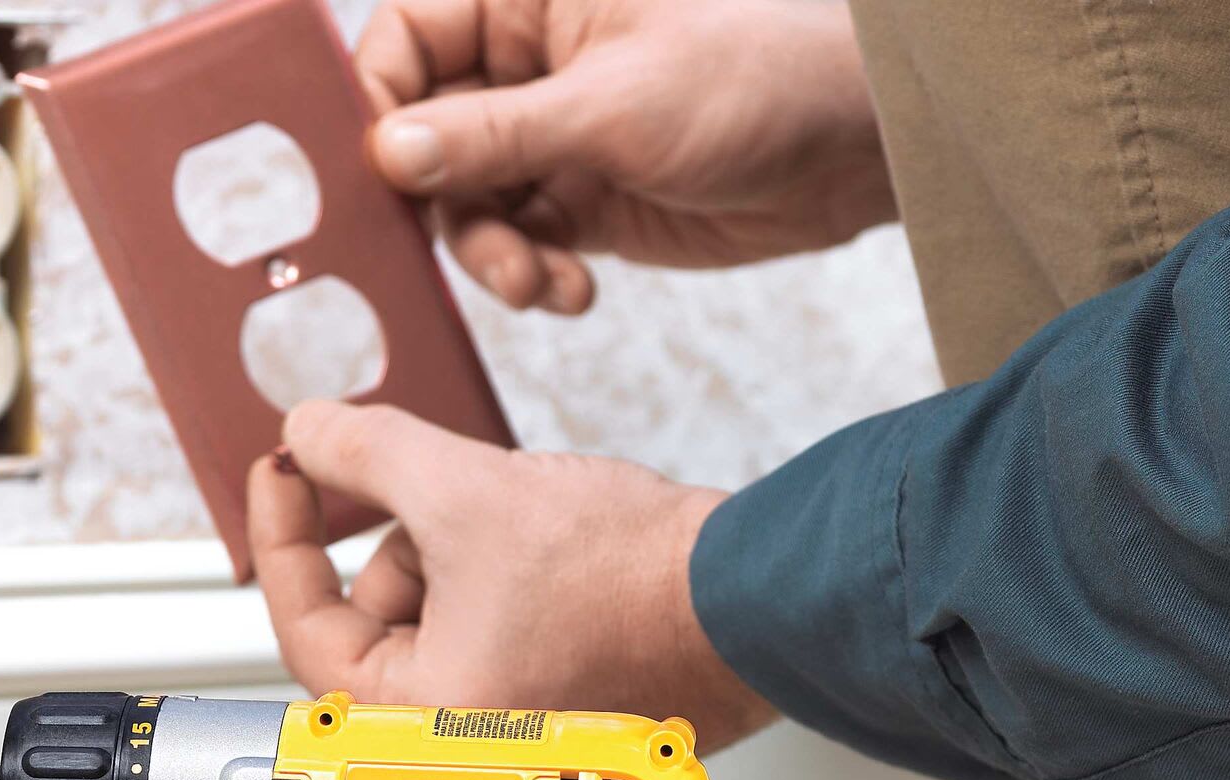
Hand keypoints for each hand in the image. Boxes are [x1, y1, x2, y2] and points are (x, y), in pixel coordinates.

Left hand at [246, 400, 779, 747]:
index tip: (283, 473)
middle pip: (377, 621)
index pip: (305, 626)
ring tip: (521, 529)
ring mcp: (506, 735)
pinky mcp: (550, 712)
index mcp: (415, 724)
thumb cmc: (634, 586)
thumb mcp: (466, 489)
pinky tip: (549, 556)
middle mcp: (456, 749)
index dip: (284, 536)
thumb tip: (308, 432)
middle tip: (440, 488)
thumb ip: (367, 452)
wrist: (748, 602)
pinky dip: (498, 583)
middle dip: (406, 540)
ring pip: (435, 620)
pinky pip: (486, 633)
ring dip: (457, 555)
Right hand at [357, 0, 895, 310]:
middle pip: (425, 133)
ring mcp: (551, 132)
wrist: (848, 150)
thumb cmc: (755, 76)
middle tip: (486, 249)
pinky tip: (572, 293)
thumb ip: (493, 134)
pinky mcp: (579, 199)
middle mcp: (528, 60)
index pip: (407, 36)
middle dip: (447, 204)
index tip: (387, 173)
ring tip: (541, 284)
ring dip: (492, 256)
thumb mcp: (611, 106)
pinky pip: (517, 243)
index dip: (381, 104)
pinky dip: (531, 277)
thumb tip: (389, 153)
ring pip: (467, 202)